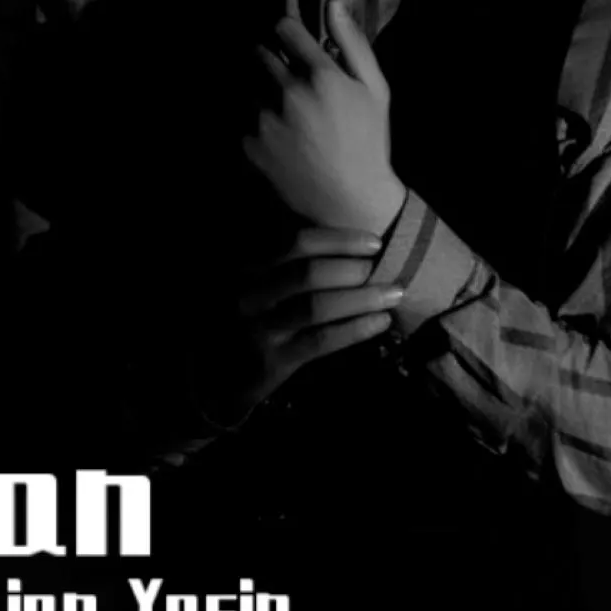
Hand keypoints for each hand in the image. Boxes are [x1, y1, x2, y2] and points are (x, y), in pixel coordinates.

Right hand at [196, 226, 402, 422]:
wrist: (216, 372)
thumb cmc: (248, 315)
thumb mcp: (255, 278)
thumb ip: (288, 257)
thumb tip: (346, 237)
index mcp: (248, 265)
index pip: (295, 242)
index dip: (339, 239)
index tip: (374, 241)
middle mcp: (250, 293)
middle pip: (308, 273)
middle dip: (353, 268)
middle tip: (384, 267)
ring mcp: (260, 329)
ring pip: (317, 308)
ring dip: (362, 298)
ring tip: (394, 292)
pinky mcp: (273, 361)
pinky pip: (321, 342)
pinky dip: (355, 329)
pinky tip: (380, 322)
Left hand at [242, 0, 407, 238]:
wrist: (351, 199)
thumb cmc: (369, 140)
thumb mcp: (375, 89)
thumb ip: (353, 43)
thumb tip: (332, 3)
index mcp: (320, 76)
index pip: (284, 28)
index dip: (287, 27)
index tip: (290, 35)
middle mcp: (287, 93)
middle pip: (262, 55)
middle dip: (273, 59)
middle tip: (289, 76)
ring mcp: (266, 121)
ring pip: (253, 87)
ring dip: (264, 91)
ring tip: (288, 113)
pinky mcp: (252, 145)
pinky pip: (246, 119)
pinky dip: (259, 122)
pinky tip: (283, 137)